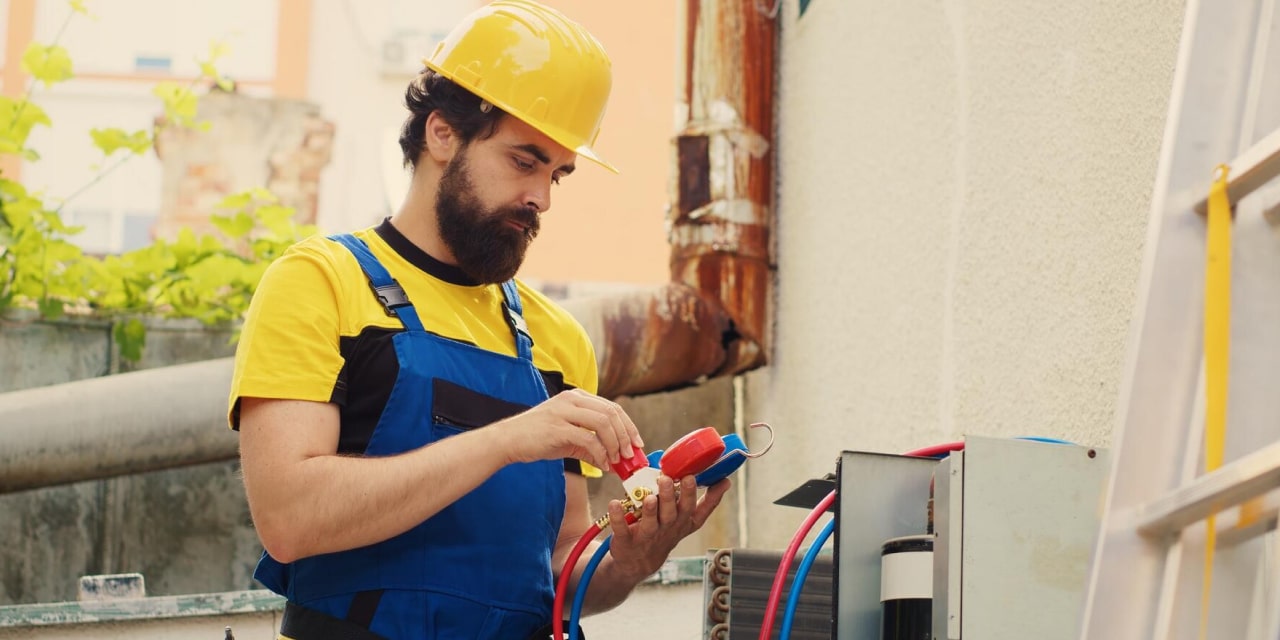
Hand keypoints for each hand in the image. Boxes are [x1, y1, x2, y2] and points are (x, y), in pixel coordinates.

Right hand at [494, 389, 644, 470]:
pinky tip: (602, 466)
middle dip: (626, 436)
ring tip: (617, 461)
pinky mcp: (558, 427)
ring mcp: (564, 411)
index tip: (637, 444)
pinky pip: (588, 439)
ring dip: (615, 444)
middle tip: (630, 455)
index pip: (612, 408)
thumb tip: (613, 461)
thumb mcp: (568, 438)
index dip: (628, 426)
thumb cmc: (537, 438)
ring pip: (603, 423)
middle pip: (612, 413)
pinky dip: (600, 454)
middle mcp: (572, 399)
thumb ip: (591, 445)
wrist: (508, 440)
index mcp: (577, 397)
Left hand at [605, 475, 731, 578]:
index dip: (708, 498)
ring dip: (650, 509)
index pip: (698, 511)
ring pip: (650, 523)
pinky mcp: (626, 541)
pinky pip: (621, 529)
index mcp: (682, 522)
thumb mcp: (687, 521)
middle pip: (673, 513)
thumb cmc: (664, 533)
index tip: (712, 480)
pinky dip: (617, 517)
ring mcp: (647, 536)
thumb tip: (725, 480)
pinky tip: (614, 504)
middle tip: (669, 480)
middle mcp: (667, 529)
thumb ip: (704, 503)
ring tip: (649, 496)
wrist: (638, 563)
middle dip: (672, 497)